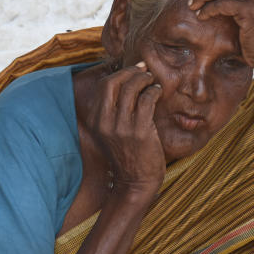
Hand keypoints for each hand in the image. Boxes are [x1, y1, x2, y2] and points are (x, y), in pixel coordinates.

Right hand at [88, 62, 165, 198]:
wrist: (135, 182)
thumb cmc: (127, 155)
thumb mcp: (111, 133)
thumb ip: (113, 112)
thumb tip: (125, 83)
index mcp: (96, 121)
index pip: (103, 86)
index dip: (120, 73)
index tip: (134, 70)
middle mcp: (105, 122)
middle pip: (114, 83)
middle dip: (131, 72)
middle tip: (145, 71)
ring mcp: (122, 127)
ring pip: (132, 88)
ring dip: (145, 79)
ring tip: (152, 81)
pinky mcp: (140, 131)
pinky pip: (147, 100)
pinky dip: (154, 91)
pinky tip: (158, 93)